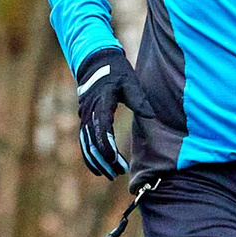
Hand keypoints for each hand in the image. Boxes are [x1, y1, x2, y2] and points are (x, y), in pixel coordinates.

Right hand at [75, 47, 147, 180]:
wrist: (95, 62)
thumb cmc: (116, 71)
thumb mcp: (130, 82)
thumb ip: (139, 99)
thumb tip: (151, 116)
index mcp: (101, 103)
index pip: (102, 130)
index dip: (107, 147)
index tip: (115, 161)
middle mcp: (89, 112)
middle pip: (92, 142)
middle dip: (103, 160)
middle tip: (116, 174)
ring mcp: (84, 116)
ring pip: (86, 144)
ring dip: (96, 161)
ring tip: (109, 174)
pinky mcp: (84, 119)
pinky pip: (84, 140)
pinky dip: (90, 154)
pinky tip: (98, 166)